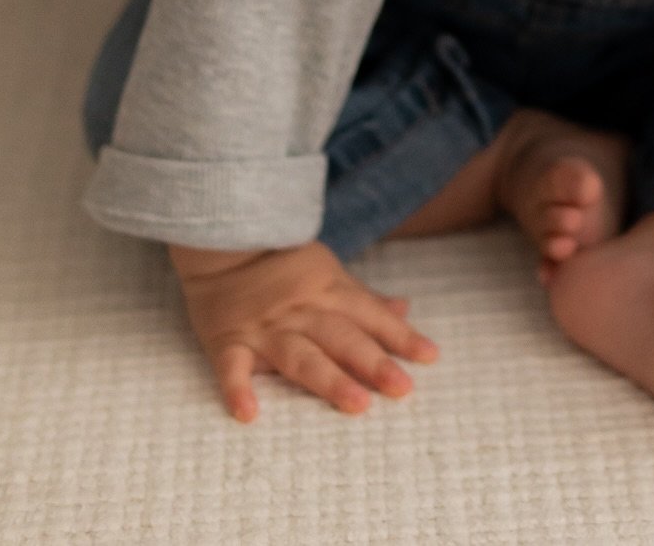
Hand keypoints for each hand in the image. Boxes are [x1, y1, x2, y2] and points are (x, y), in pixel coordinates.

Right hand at [170, 239, 439, 422]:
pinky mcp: (228, 340)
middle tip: (403, 388)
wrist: (223, 240)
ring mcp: (266, 328)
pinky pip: (232, 367)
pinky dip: (237, 389)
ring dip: (329, 380)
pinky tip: (248, 413)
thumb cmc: (283, 262)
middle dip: (374, 363)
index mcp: (329, 292)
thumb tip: (404, 309)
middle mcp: (303, 311)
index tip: (430, 357)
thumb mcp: (329, 271)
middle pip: (343, 339)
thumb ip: (364, 297)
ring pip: (301, 356)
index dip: (401, 337)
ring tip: (356, 405)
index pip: (371, 317)